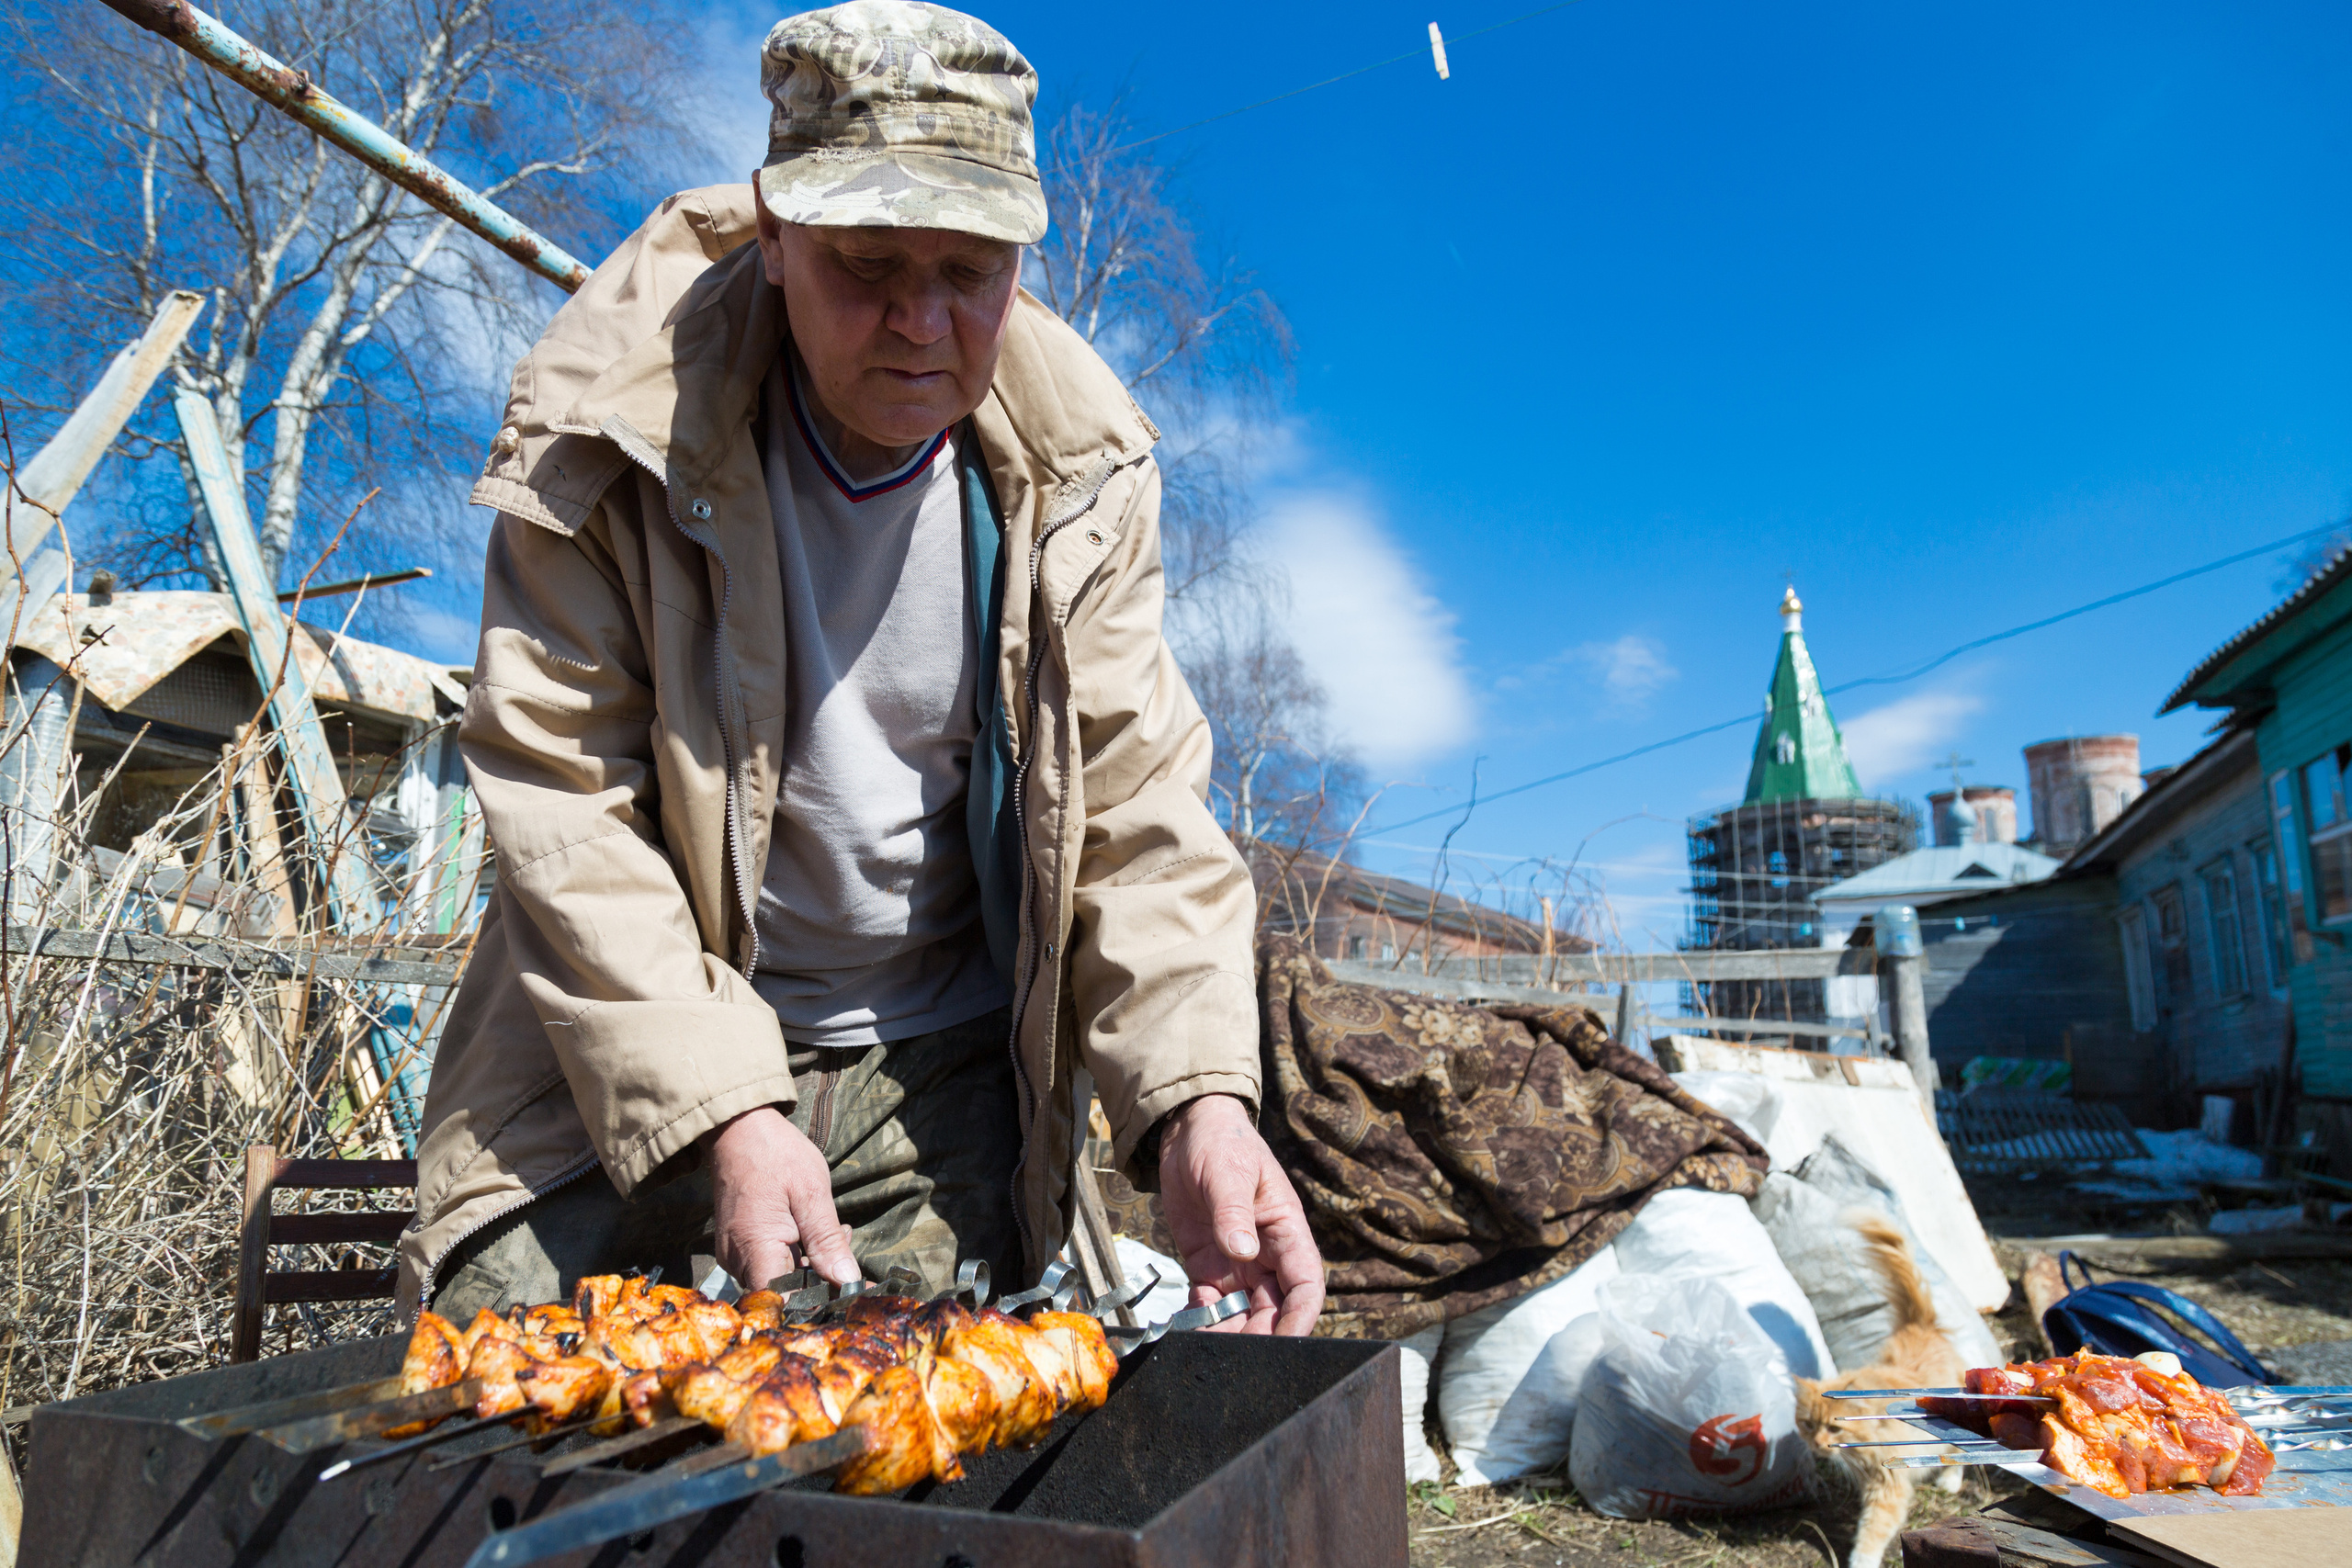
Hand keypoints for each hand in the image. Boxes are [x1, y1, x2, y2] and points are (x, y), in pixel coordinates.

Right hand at [704, 1106, 860, 1290]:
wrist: (736, 1127)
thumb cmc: (775, 1154)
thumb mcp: (811, 1193)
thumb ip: (827, 1241)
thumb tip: (848, 1281)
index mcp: (756, 1249)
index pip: (788, 1301)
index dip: (824, 1302)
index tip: (858, 1292)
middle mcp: (738, 1260)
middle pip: (785, 1294)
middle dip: (825, 1281)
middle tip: (853, 1252)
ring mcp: (735, 1254)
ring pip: (779, 1280)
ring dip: (814, 1266)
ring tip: (839, 1233)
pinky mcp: (737, 1246)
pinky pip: (769, 1265)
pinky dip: (797, 1255)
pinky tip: (816, 1233)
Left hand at [1157, 1094, 1323, 1335]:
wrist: (1187, 1130)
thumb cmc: (1221, 1143)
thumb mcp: (1228, 1173)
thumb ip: (1234, 1212)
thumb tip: (1244, 1251)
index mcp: (1286, 1230)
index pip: (1305, 1283)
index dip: (1301, 1316)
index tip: (1290, 1342)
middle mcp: (1266, 1253)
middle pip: (1274, 1307)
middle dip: (1262, 1335)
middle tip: (1238, 1356)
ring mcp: (1237, 1262)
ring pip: (1244, 1311)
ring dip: (1232, 1333)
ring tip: (1209, 1349)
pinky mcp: (1208, 1265)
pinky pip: (1211, 1303)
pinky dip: (1203, 1320)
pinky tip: (1190, 1329)